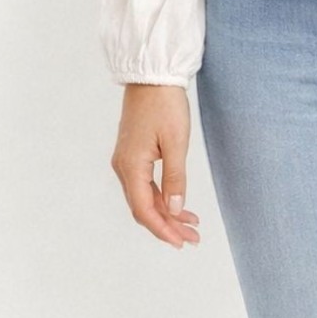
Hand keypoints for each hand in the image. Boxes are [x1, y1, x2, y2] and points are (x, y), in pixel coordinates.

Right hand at [110, 83, 201, 248]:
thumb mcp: (176, 142)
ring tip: (191, 225)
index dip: (163, 229)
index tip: (182, 242)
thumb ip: (175, 178)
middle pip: (143, 207)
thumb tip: (174, 208)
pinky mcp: (133, 154)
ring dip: (166, 213)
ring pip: (144, 197)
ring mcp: (126, 161)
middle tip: (193, 238)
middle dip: (167, 225)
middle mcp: (123, 167)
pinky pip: (144, 184)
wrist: (152, 76)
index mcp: (131, 166)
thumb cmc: (165, 104)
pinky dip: (161, 197)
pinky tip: (178, 204)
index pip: (144, 209)